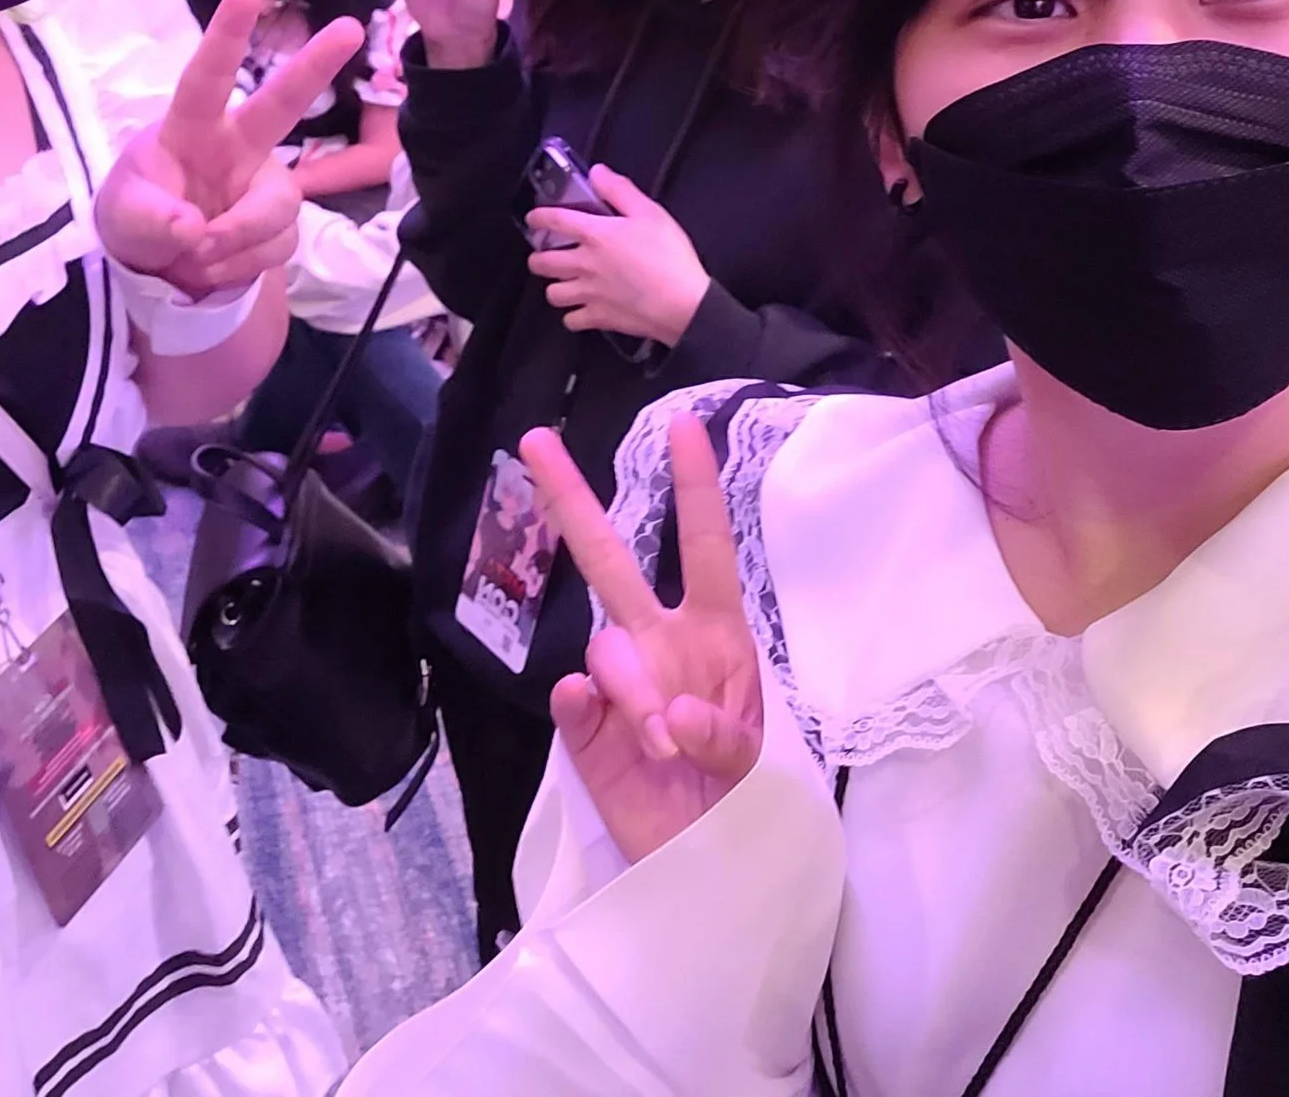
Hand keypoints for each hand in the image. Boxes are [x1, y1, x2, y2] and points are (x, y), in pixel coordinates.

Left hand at [95, 0, 365, 294]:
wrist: (159, 265)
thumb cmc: (138, 214)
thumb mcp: (123, 216)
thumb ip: (150, 219)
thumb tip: (193, 227)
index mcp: (192, 126)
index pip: (207, 76)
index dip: (228, 34)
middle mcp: (239, 144)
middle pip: (282, 103)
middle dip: (315, 65)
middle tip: (351, 27)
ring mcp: (265, 184)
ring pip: (278, 206)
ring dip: (235, 240)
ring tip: (193, 258)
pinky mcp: (281, 225)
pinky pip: (277, 246)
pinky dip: (238, 266)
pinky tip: (209, 267)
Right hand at [521, 415, 762, 863]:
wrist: (701, 864)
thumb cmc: (740, 797)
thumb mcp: (753, 764)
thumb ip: (719, 734)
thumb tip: (671, 712)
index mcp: (713, 632)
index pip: (702, 547)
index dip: (694, 488)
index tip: (684, 425)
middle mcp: (658, 640)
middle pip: (609, 557)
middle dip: (572, 497)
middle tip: (536, 440)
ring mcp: (616, 681)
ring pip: (604, 647)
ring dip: (636, 691)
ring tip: (666, 744)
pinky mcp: (582, 725)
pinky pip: (572, 699)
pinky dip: (592, 713)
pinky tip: (612, 732)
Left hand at [525, 165, 710, 344]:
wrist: (682, 304)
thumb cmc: (669, 256)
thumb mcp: (650, 213)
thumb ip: (620, 191)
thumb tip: (597, 173)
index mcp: (595, 235)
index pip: (555, 221)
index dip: (539, 217)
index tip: (533, 218)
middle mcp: (584, 264)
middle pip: (543, 263)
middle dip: (538, 258)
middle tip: (545, 255)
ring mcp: (588, 294)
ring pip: (553, 293)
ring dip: (555, 287)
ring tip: (564, 282)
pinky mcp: (598, 318)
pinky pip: (571, 320)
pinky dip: (573, 316)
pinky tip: (582, 310)